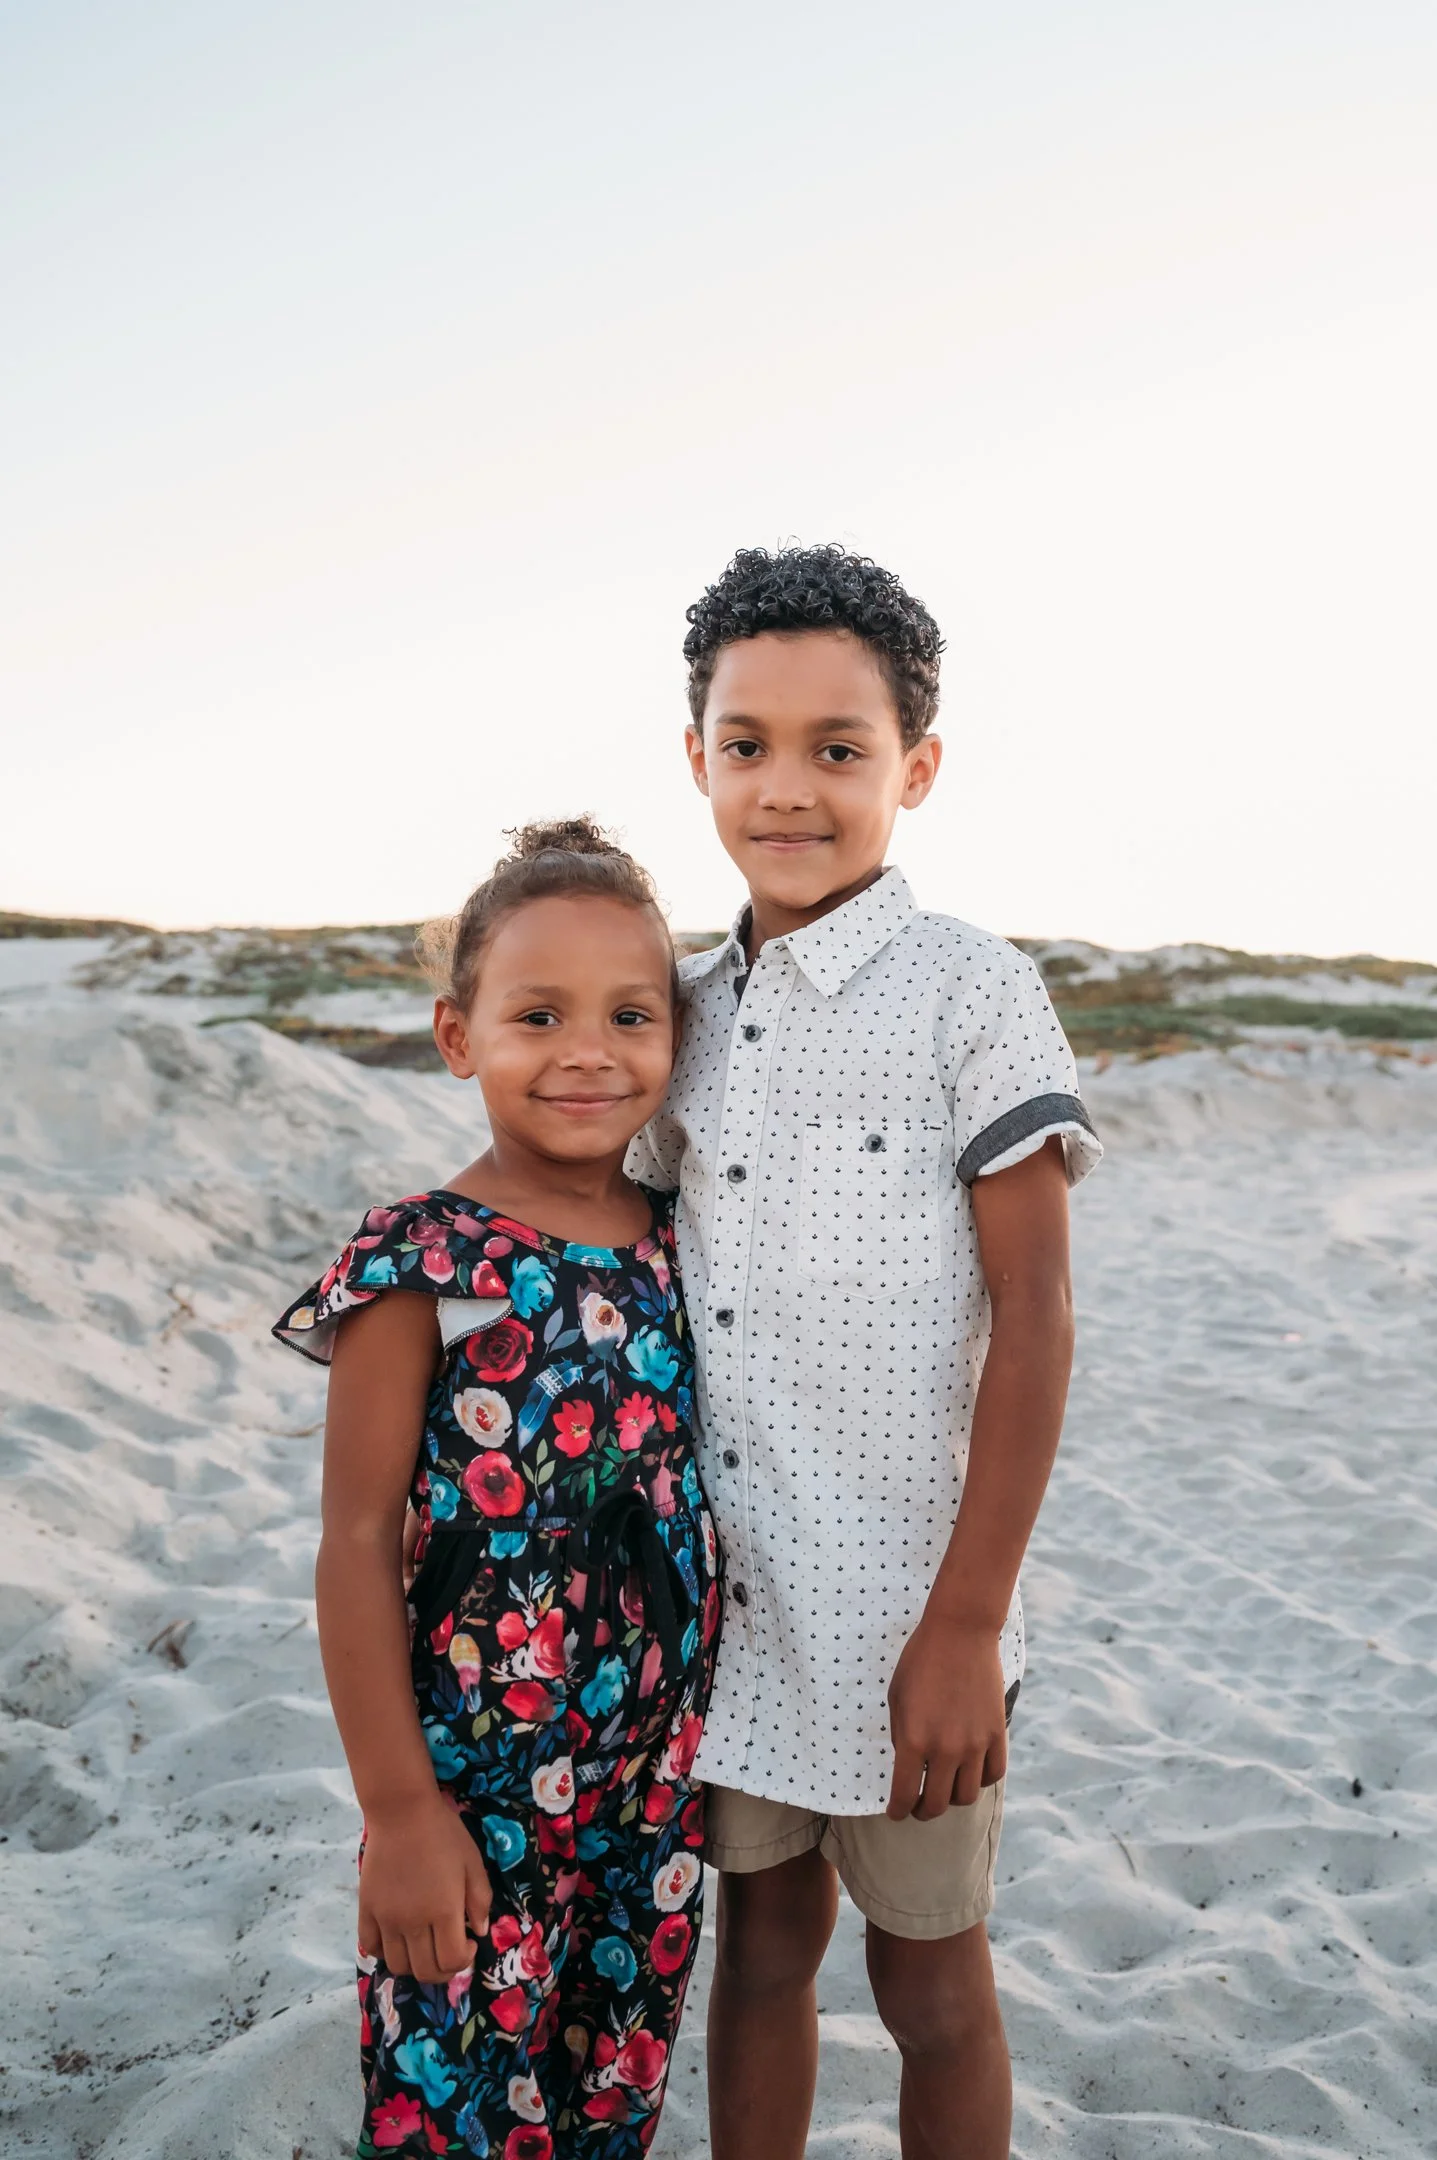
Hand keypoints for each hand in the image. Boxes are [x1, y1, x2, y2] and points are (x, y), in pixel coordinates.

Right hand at [358, 1794, 491, 1981]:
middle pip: (425, 1971)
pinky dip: (384, 1952)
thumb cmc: (443, 1833)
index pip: (451, 1961)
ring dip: (414, 1965)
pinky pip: (370, 1947)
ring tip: (424, 1946)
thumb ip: (480, 1900)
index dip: (463, 1961)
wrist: (402, 1811)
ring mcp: (386, 1918)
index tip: (467, 1943)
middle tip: (448, 1950)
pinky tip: (397, 1937)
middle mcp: (413, 1922)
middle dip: (442, 1970)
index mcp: (444, 1911)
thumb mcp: (473, 1862)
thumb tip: (478, 1932)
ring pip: (398, 1966)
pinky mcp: (366, 1910)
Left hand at [886, 1615, 1007, 1820]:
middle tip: (917, 1807)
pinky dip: (980, 1780)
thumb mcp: (897, 1698)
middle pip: (935, 1804)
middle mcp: (946, 1749)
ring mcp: (975, 1744)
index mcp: (914, 1740)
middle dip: (922, 1812)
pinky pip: (993, 1775)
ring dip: (951, 1798)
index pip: (904, 1795)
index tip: (895, 1813)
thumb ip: (901, 1736)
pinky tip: (969, 1773)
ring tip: (943, 1789)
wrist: (960, 1633)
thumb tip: (907, 1764)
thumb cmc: (921, 1660)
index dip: (898, 1811)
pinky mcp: (996, 1734)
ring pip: (966, 1796)